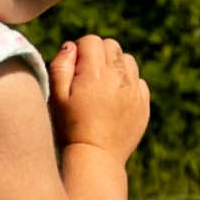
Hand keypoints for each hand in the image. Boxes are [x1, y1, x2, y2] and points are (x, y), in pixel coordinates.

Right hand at [47, 35, 149, 162]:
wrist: (95, 158)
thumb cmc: (69, 127)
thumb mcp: (56, 96)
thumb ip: (61, 65)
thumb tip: (72, 46)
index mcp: (95, 73)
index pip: (91, 41)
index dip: (80, 51)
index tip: (74, 69)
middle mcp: (118, 78)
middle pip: (111, 46)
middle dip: (98, 55)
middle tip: (87, 77)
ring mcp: (134, 91)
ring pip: (127, 61)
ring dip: (115, 67)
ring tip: (102, 87)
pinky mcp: (143, 104)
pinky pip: (139, 81)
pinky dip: (128, 84)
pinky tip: (115, 100)